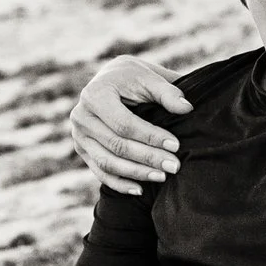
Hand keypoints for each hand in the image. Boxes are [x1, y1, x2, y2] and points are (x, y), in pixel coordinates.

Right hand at [68, 56, 190, 194]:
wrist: (110, 81)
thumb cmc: (132, 78)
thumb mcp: (149, 77)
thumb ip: (167, 92)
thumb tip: (186, 108)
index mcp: (95, 95)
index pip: (124, 124)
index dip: (150, 137)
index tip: (175, 145)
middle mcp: (81, 116)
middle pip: (116, 145)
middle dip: (148, 158)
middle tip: (174, 166)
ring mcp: (79, 136)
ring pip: (108, 162)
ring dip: (136, 173)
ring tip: (162, 176)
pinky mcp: (82, 150)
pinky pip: (100, 172)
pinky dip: (119, 184)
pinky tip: (140, 189)